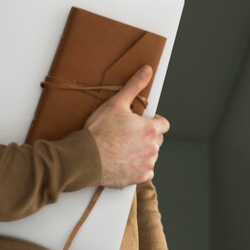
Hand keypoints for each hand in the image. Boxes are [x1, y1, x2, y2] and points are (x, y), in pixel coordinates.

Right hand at [85, 65, 169, 187]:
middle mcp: (153, 148)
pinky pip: (144, 171)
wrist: (85, 157)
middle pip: (157, 140)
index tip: (138, 122)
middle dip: (145, 136)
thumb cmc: (99, 131)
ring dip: (141, 151)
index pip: (163, 124)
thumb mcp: (116, 103)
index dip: (151, 121)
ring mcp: (146, 165)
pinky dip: (136, 166)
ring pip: (150, 155)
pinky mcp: (138, 178)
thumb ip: (135, 85)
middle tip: (126, 134)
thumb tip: (147, 71)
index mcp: (151, 129)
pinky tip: (122, 159)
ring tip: (121, 146)